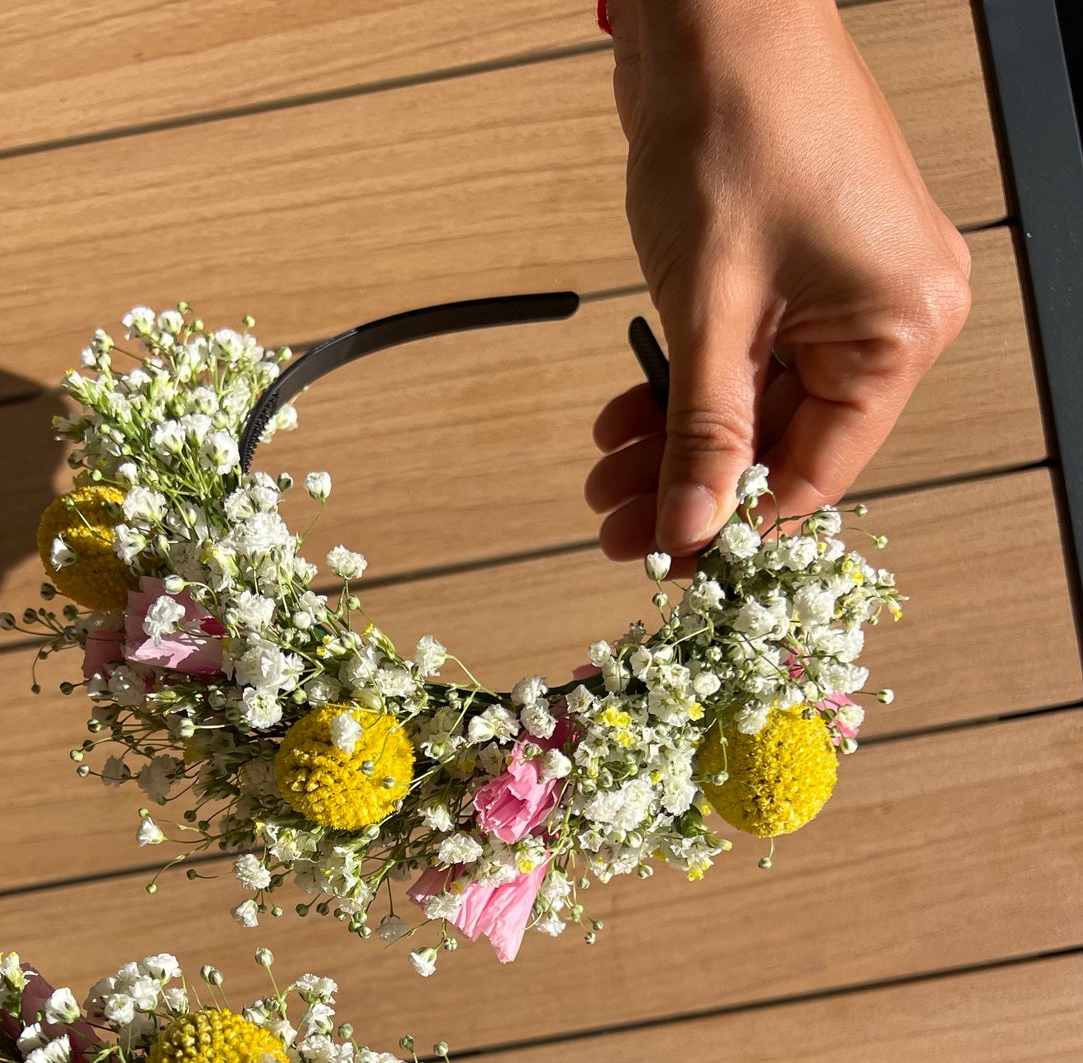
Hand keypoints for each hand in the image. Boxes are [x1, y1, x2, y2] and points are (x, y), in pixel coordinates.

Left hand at [587, 0, 972, 558]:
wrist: (711, 12)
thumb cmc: (735, 124)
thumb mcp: (709, 310)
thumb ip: (701, 434)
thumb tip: (689, 529)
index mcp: (900, 328)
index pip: (818, 471)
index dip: (737, 527)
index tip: (669, 564)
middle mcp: (888, 313)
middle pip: (784, 443)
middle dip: (691, 486)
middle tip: (615, 527)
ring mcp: (843, 288)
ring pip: (754, 406)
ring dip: (677, 445)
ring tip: (605, 481)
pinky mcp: (795, 266)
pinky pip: (743, 358)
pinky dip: (685, 390)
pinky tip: (626, 421)